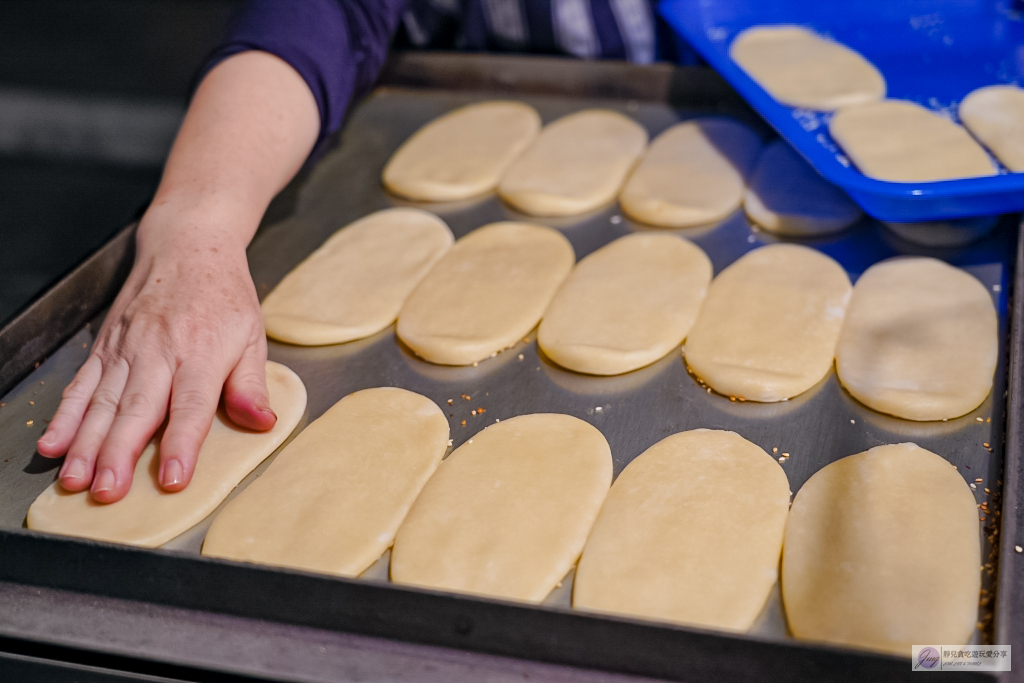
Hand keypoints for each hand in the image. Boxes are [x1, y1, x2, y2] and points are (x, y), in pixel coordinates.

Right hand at [35, 210, 275, 502]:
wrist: (188, 244)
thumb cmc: (225, 295)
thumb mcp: (252, 335)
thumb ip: (250, 385)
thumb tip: (263, 424)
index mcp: (201, 352)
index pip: (190, 406)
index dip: (180, 444)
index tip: (171, 480)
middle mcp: (159, 351)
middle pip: (136, 408)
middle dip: (118, 453)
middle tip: (107, 492)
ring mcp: (127, 348)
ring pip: (101, 402)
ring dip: (85, 444)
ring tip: (75, 480)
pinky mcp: (105, 346)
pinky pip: (81, 385)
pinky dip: (64, 416)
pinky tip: (53, 445)